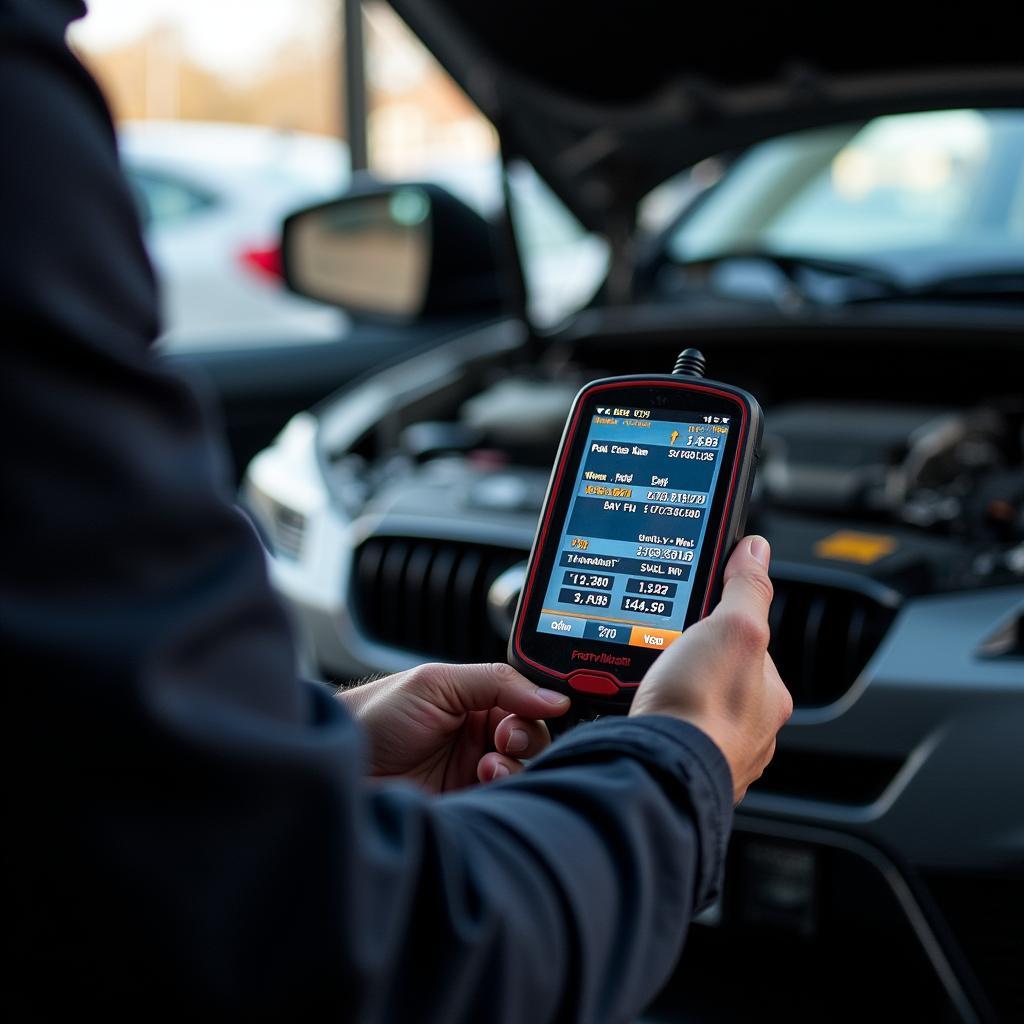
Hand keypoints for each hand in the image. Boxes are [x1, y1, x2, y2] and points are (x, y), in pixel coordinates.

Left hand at [338, 662, 570, 792]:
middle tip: (502, 737)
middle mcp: (476, 734)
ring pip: (523, 767)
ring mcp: (472, 770)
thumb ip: (495, 681)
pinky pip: (505, 797)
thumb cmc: (374, 718)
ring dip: (514, 763)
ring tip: (487, 763)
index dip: (536, 704)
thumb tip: (552, 696)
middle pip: (531, 734)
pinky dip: (504, 787)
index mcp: (472, 699)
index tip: (543, 708)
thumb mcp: (436, 683)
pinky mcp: (467, 802)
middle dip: (526, 734)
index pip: (524, 699)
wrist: (340, 769)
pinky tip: (483, 780)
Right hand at [630, 535, 792, 802]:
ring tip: (647, 683)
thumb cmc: (702, 707)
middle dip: (693, 666)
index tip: (695, 618)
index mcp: (768, 696)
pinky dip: (657, 724)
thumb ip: (746, 589)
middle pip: (718, 680)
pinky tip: (641, 715)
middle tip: (663, 652)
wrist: (660, 770)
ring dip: (673, 697)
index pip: (749, 647)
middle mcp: (749, 732)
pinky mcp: (680, 769)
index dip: (720, 626)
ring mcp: (714, 754)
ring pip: (693, 712)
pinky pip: (669, 736)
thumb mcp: (733, 627)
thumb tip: (757, 551)